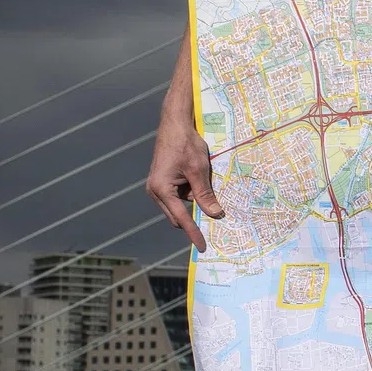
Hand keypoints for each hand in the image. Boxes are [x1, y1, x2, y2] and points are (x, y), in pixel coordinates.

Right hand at [147, 104, 224, 249]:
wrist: (175, 124)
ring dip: (194, 201)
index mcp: (161, 189)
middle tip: (215, 220)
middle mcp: (156, 191)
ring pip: (179, 205)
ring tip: (207, 185)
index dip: (194, 233)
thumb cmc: (186, 144)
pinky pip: (178, 195)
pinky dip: (191, 192)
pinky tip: (199, 180)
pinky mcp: (163, 181)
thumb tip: (215, 214)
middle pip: (178, 215)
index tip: (202, 246)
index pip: (181, 218)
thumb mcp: (199, 169)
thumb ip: (205, 194)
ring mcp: (157, 186)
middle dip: (195, 217)